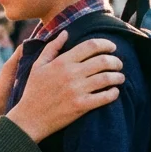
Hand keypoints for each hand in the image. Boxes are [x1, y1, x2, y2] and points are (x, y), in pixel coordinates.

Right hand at [4, 32, 124, 141]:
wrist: (29, 118)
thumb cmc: (33, 91)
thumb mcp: (38, 66)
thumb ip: (52, 48)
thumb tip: (65, 33)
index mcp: (62, 62)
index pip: (90, 46)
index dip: (106, 44)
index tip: (112, 47)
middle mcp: (71, 74)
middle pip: (103, 61)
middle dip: (116, 61)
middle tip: (119, 64)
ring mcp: (77, 90)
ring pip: (107, 78)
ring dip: (118, 77)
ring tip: (120, 77)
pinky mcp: (81, 106)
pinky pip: (104, 97)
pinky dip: (113, 93)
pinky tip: (114, 92)